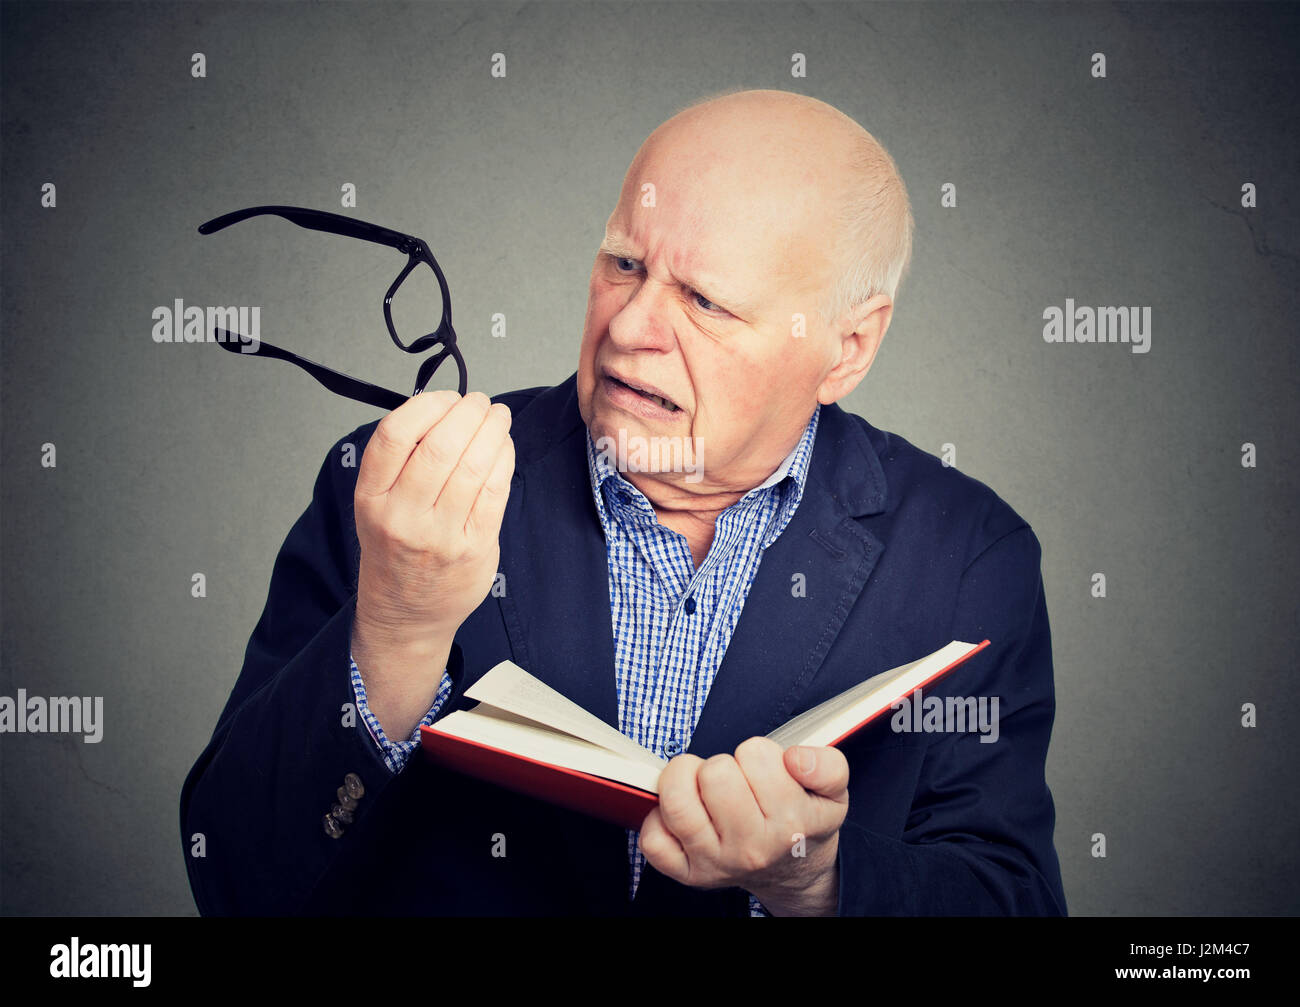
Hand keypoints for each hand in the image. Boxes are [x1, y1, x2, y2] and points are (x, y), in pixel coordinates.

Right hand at [351, 390, 513, 736]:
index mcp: (371, 498)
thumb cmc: (396, 550)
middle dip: (468, 413)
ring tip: (497, 418)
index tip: (446, 397)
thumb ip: (403, 462)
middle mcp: (402, 516)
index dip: (426, 404)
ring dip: (492, 431)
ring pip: (473, 466)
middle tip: (480, 402)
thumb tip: (446, 410)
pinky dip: (503, 460)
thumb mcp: (377, 505)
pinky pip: (495, 491)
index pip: (394, 435)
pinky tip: (504, 447)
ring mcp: (440, 535)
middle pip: (440, 445)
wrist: (405, 613)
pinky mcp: (474, 548)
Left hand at [638, 737, 848, 914]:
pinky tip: (686, 814)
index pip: (755, 754)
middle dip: (722, 765)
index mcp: (790, 822)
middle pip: (715, 774)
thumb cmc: (804, 820)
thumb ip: (828, 766)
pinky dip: (660, 819)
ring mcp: (716, 863)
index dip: (757, 753)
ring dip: (683, 782)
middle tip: (734, 780)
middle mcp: (752, 848)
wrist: (794, 870)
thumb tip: (796, 759)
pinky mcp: (688, 874)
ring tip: (702, 788)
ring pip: (677, 802)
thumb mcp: (833, 792)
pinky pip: (653, 840)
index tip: (764, 771)